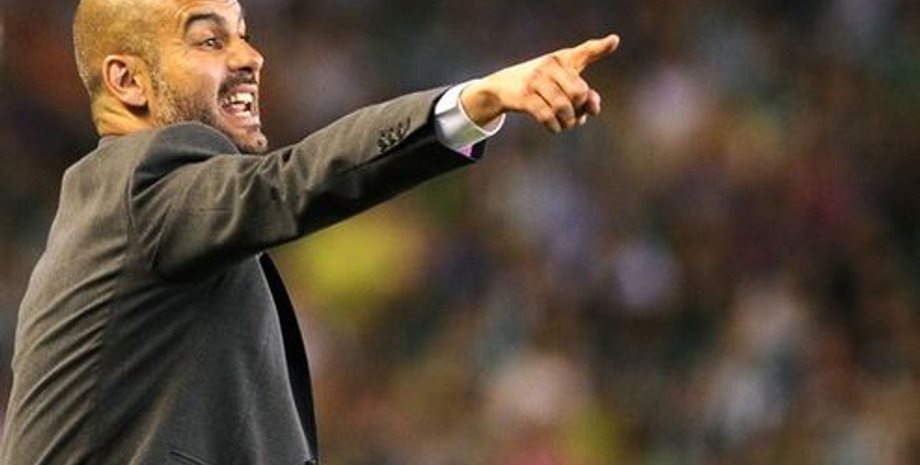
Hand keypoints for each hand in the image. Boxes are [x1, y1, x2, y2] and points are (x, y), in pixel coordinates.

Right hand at [461, 34, 619, 133]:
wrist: (503, 86)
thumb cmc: (541, 84)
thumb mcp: (561, 81)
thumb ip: (585, 94)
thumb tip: (595, 108)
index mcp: (562, 58)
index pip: (585, 52)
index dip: (601, 47)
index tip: (614, 41)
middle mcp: (549, 65)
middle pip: (579, 93)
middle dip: (581, 109)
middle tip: (576, 114)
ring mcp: (535, 80)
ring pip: (563, 108)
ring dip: (569, 122)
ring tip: (566, 123)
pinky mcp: (524, 96)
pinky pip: (547, 117)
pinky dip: (555, 127)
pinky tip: (555, 127)